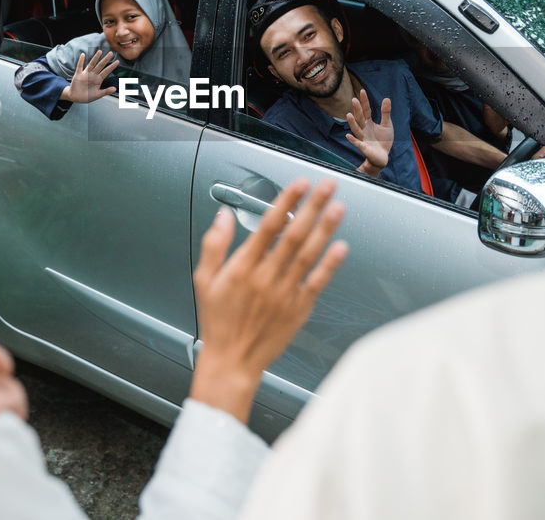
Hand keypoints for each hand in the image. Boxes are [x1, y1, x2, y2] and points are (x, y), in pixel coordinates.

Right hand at [62, 49, 119, 102]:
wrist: (76, 98)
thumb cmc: (87, 96)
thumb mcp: (98, 95)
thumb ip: (106, 91)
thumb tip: (115, 89)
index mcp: (98, 80)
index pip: (106, 71)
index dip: (112, 66)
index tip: (117, 61)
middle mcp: (93, 75)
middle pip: (100, 66)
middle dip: (105, 59)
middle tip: (111, 53)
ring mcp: (85, 74)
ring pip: (91, 64)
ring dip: (95, 58)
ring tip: (100, 52)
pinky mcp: (78, 75)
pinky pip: (79, 67)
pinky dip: (81, 61)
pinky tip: (83, 55)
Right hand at [190, 180, 347, 422]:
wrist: (233, 361)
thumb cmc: (219, 322)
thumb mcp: (204, 280)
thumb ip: (214, 245)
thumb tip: (223, 217)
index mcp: (243, 267)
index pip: (268, 225)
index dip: (285, 202)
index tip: (299, 184)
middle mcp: (266, 277)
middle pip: (294, 234)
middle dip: (312, 207)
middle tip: (327, 186)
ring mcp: (284, 293)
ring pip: (309, 254)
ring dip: (325, 229)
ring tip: (338, 208)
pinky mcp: (298, 308)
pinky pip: (317, 282)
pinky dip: (330, 265)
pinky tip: (341, 247)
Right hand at [346, 90, 392, 177]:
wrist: (383, 157)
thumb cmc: (383, 141)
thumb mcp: (386, 125)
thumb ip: (385, 112)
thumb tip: (386, 98)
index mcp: (369, 123)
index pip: (366, 110)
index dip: (364, 101)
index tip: (362, 91)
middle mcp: (364, 129)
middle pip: (360, 118)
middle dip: (357, 110)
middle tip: (354, 100)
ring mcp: (363, 138)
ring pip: (356, 130)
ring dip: (352, 123)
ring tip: (349, 115)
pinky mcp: (364, 148)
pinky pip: (358, 144)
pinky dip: (353, 140)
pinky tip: (348, 136)